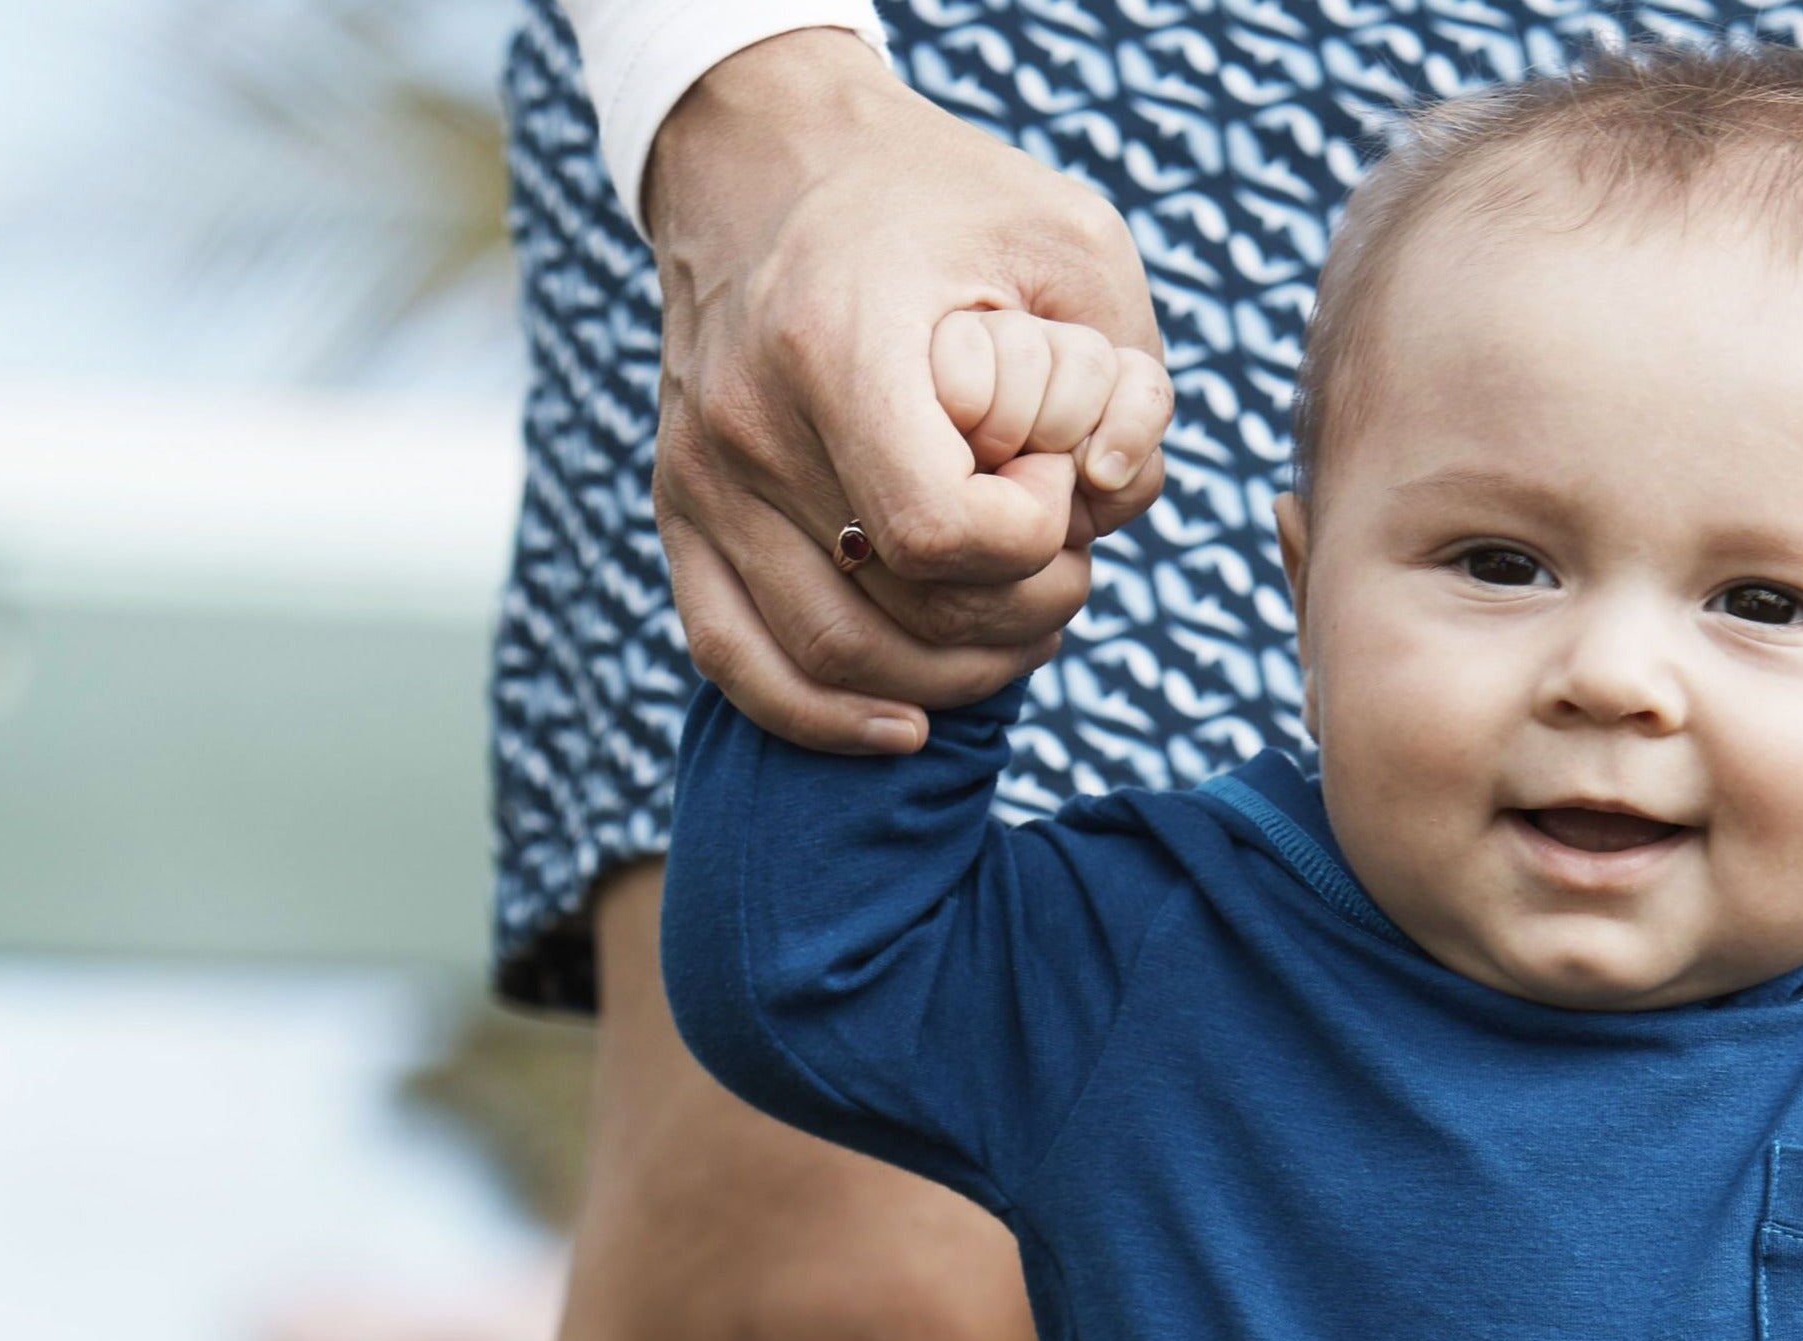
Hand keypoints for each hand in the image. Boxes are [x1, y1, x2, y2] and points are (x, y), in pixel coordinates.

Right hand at [647, 34, 1173, 752]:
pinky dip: (824, 717)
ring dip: (953, 674)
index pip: (938, 532)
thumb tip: (1108, 495)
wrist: (766, 152)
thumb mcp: (1065, 241)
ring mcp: (700, 473)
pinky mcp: (679, 510)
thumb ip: (1123, 377)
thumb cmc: (940, 204)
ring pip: (834, 655)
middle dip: (1017, 614)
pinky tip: (908, 726)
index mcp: (834, 344)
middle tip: (1062, 562)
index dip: (1029, 543)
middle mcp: (748, 420)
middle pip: (898, 609)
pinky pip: (735, 659)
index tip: (1056, 485)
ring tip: (1017, 619)